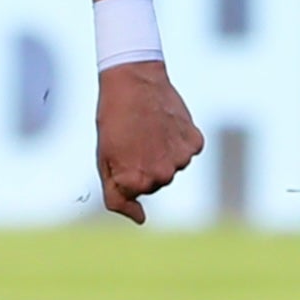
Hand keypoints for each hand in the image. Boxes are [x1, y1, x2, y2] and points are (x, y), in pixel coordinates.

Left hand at [94, 60, 202, 225]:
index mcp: (137, 182)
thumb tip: (140, 220)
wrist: (133, 80)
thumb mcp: (104, 160)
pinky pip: (188, 152)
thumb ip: (117, 197)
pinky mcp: (195, 143)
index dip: (124, 173)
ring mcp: (182, 159)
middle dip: (144, 166)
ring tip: (148, 129)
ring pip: (172, 167)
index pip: (133, 194)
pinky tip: (165, 124)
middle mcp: (162, 175)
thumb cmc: (113, 120)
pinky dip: (178, 141)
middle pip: (155, 183)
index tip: (119, 151)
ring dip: (162, 153)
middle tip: (133, 138)